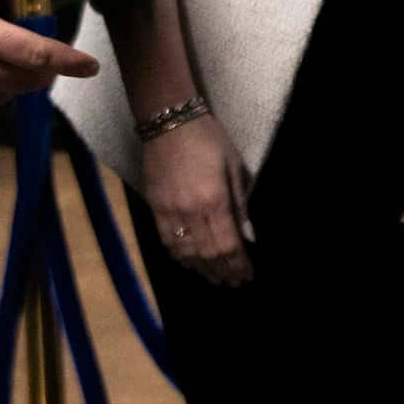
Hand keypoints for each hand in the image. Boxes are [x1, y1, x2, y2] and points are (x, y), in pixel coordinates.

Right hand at [143, 116, 253, 286]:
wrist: (168, 121)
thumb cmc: (209, 138)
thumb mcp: (233, 165)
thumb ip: (240, 204)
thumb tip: (249, 236)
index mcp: (214, 200)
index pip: (228, 245)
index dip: (239, 265)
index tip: (248, 275)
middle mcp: (190, 212)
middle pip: (208, 254)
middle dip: (223, 272)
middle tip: (234, 283)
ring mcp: (169, 212)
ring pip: (186, 254)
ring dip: (202, 270)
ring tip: (215, 279)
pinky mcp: (154, 208)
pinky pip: (167, 242)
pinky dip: (180, 257)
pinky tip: (190, 264)